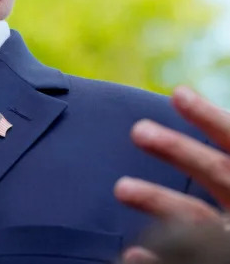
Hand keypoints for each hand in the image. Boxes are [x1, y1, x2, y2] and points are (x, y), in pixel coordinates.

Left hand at [114, 86, 229, 262]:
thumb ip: (218, 155)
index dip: (209, 118)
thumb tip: (181, 101)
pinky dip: (161, 261)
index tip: (178, 93)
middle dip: (179, 150)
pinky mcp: (221, 262)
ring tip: (121, 188)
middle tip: (138, 130)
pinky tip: (132, 254)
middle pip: (219, 173)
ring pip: (200, 219)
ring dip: (160, 201)